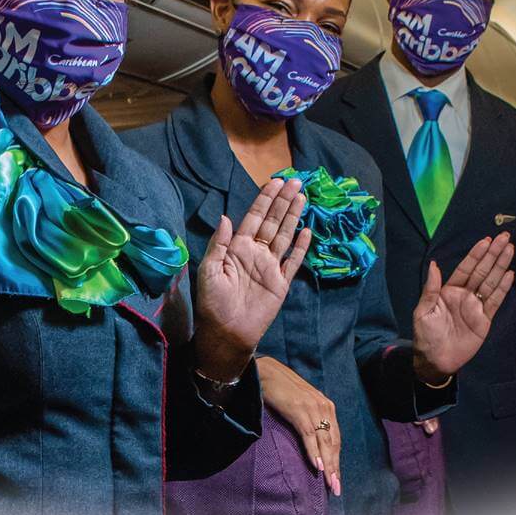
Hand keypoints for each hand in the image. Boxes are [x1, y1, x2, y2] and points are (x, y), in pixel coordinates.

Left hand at [194, 177, 310, 381]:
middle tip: (296, 181)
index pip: (254, 217)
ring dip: (293, 216)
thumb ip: (219, 244)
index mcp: (237, 248)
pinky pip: (292, 261)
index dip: (265, 199)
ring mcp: (270, 267)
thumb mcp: (208, 270)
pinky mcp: (280, 283)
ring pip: (284, 236)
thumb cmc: (212, 303)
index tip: (275, 182)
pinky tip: (307, 231)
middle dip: (283, 201)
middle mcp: (256, 253)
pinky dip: (300, 247)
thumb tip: (225, 217)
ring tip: (302, 197)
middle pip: (272, 221)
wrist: (226, 333)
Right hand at [257, 356, 340, 495]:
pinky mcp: (299, 410)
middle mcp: (323, 407)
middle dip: (335, 467)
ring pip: (324, 442)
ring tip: (330, 483)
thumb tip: (313, 439)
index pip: (335, 438)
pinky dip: (313, 451)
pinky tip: (317, 465)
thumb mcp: (301, 403)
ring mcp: (312, 408)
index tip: (336, 478)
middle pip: (333, 443)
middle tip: (336, 488)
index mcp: (326, 406)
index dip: (336, 460)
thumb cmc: (282, 388)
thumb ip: (310, 418)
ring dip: (328, 464)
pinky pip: (309, 435)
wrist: (266, 371)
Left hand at [412, 233, 514, 383]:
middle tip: (504, 237)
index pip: (465, 268)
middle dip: (493, 254)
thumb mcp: (423, 311)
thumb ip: (431, 289)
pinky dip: (503, 288)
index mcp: (448, 291)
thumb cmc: (425, 336)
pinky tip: (510, 274)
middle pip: (481, 271)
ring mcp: (476, 306)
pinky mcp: (485, 319)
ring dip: (500, 266)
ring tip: (510, 250)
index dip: (476, 254)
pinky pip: (495, 301)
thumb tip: (434, 264)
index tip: (486, 240)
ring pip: (491, 282)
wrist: (436, 361)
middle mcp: (464, 295)